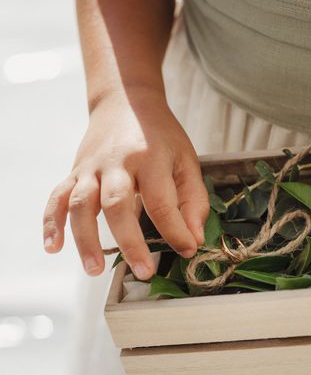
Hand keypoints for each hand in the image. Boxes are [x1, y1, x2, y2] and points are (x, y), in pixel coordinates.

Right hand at [42, 90, 209, 278]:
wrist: (126, 102)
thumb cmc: (161, 137)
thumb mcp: (187, 161)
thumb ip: (193, 200)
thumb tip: (194, 239)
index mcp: (150, 158)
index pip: (161, 202)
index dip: (175, 231)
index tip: (187, 250)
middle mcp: (117, 162)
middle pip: (117, 204)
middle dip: (130, 241)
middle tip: (144, 271)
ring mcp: (90, 167)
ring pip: (81, 204)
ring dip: (85, 239)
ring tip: (95, 269)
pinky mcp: (75, 172)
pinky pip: (57, 198)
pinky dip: (51, 223)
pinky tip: (54, 247)